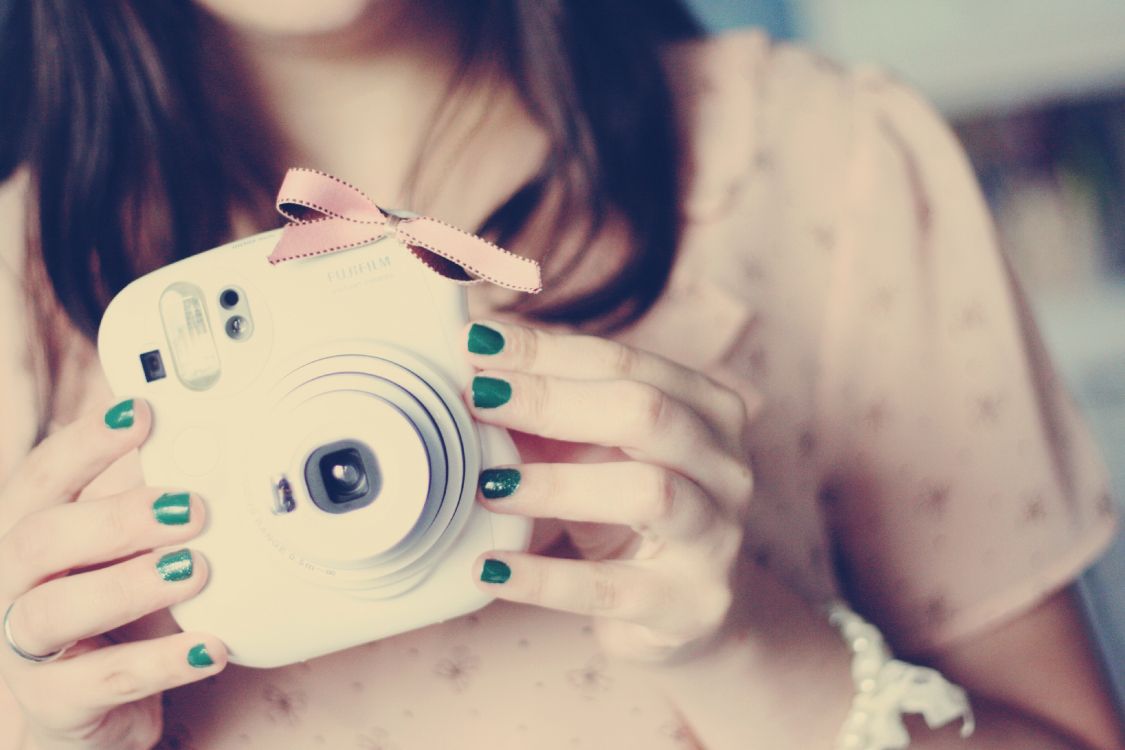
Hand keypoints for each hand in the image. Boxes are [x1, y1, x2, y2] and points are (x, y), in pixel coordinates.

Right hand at [0, 399, 225, 749]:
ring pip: (55, 611)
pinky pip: (101, 682)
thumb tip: (207, 438)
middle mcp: (13, 585)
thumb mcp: (131, 549)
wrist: (99, 707)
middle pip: (39, 540)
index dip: (87, 443)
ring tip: (200, 570)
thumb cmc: (116, 608)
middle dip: (116, 519)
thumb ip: (152, 499)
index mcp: (31, 533)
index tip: (142, 414)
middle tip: (191, 509)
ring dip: (131, 585)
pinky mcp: (55, 703)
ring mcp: (24, 648)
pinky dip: (160, 662)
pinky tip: (211, 647)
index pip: (42, 478)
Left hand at [462, 321, 753, 661]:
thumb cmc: (626, 511)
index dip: (546, 352)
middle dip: (552, 400)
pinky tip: (490, 569)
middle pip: (647, 412)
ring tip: (487, 485)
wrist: (679, 609)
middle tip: (477, 399)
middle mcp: (726, 466)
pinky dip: (543, 579)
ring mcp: (715, 537)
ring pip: (649, 493)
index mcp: (707, 409)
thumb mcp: (593, 449)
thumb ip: (546, 407)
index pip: (625, 363)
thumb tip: (469, 358)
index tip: (476, 345)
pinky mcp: (688, 603)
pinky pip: (610, 588)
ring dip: (557, 484)